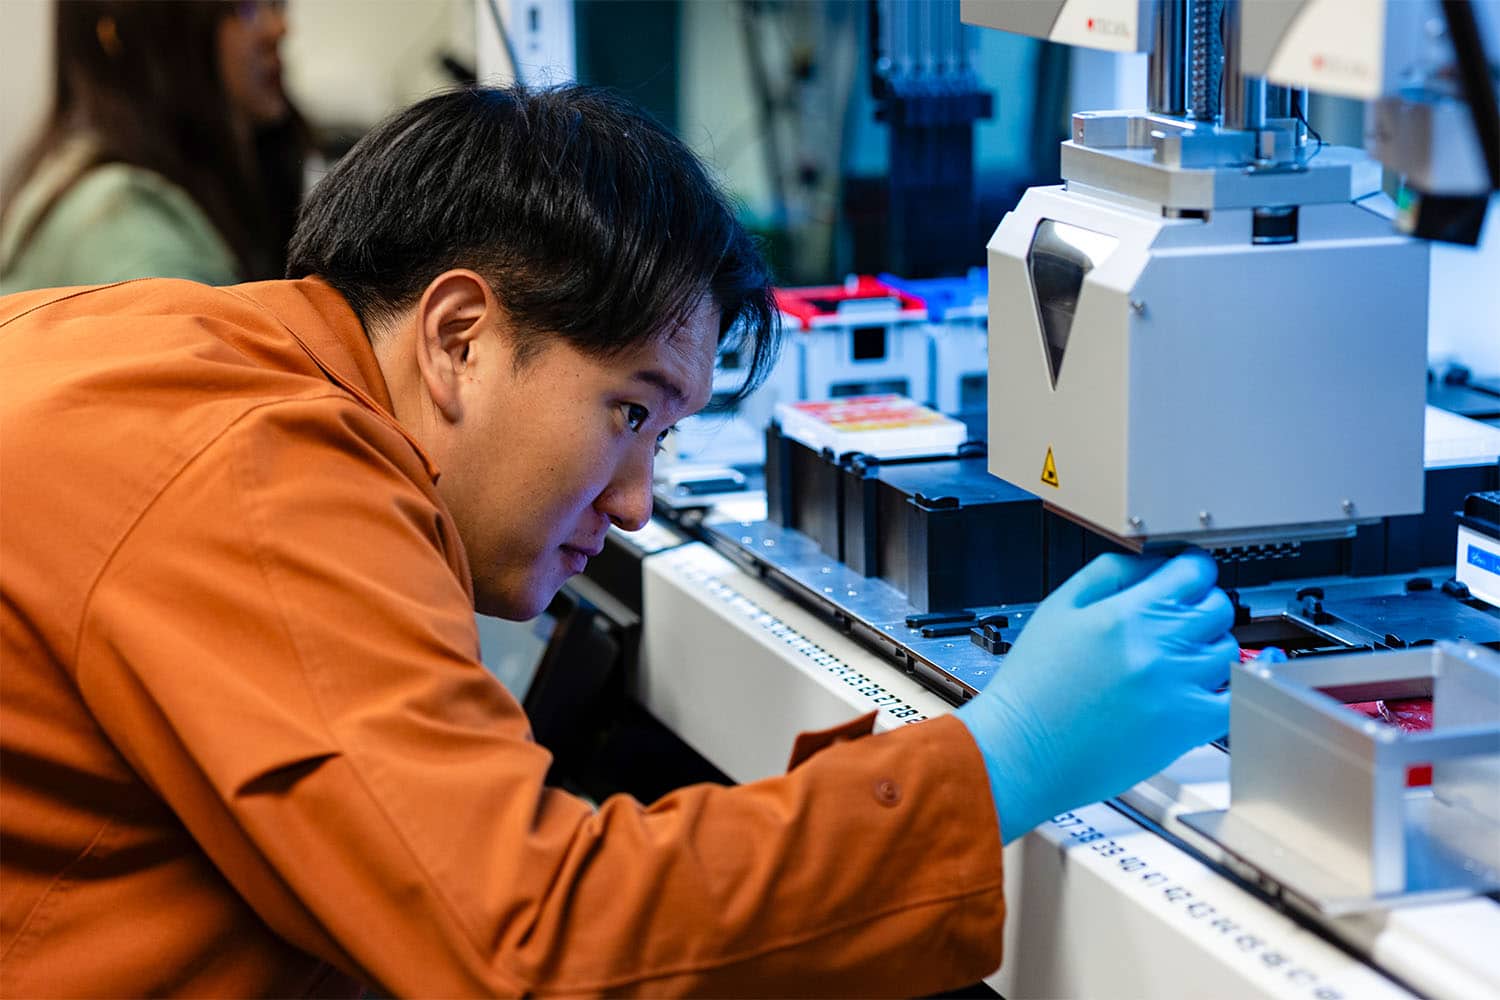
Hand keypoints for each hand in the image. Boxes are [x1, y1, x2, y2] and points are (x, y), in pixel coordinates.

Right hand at [957, 552, 1237, 843]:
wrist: (1021, 748)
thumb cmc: (1032, 685)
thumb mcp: (1058, 607)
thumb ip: (1111, 573)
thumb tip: (1154, 563)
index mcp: (1127, 612)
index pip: (1195, 570)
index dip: (1193, 567)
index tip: (1187, 575)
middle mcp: (1158, 647)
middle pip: (1218, 607)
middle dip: (1202, 605)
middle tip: (1178, 619)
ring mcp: (1177, 688)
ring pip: (1227, 650)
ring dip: (1209, 647)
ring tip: (1177, 659)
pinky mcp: (1186, 728)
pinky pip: (1232, 698)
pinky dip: (1225, 689)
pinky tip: (1203, 688)